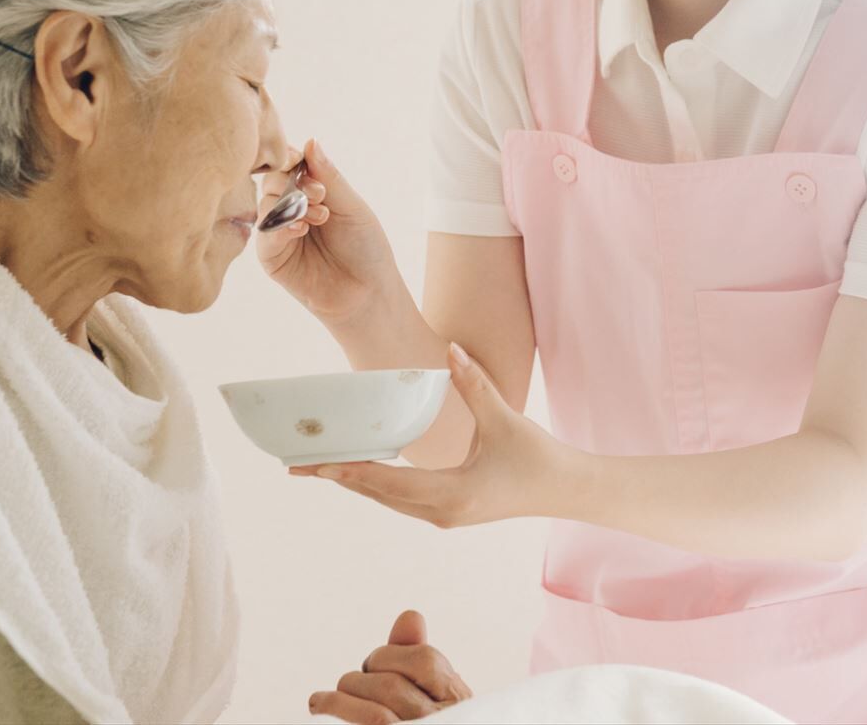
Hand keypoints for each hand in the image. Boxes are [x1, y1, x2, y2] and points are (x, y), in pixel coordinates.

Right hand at [256, 138, 401, 325]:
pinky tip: (301, 229)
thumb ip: (329, 176)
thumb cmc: (366, 248)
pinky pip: (263, 235)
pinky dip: (280, 227)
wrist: (368, 293)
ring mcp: (278, 233)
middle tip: (321, 194)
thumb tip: (312, 141)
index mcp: (309, 192)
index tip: (303, 161)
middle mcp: (290, 209)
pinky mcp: (271, 258)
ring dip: (292, 204)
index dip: (291, 158)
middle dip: (294, 181)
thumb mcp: (351, 206)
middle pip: (271, 179)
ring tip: (321, 216)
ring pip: (265, 203)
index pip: (289, 164)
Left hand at [292, 343, 577, 528]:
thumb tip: (451, 350)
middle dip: (340, 477)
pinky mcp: (450, 511)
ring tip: (322, 466)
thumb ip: (475, 384)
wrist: (566, 490)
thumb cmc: (538, 458)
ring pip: (388, 500)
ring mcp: (445, 516)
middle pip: (378, 495)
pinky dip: (378, 484)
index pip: (387, 482)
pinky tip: (364, 468)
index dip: (350, 471)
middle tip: (299, 465)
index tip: (317, 464)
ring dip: (356, 482)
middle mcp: (441, 512)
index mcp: (451, 494)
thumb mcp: (505, 419)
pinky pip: (402, 500)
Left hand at [308, 610, 472, 722]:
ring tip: (326, 699)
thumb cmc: (428, 723)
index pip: (424, 659)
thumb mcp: (434, 693)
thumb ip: (418, 656)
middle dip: (362, 676)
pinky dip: (336, 710)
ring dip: (341, 696)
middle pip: (393, 683)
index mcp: (457, 698)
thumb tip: (410, 615)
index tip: (375, 664)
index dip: (390, 655)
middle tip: (351, 684)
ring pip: (375, 709)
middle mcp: (442, 720)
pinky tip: (321, 707)